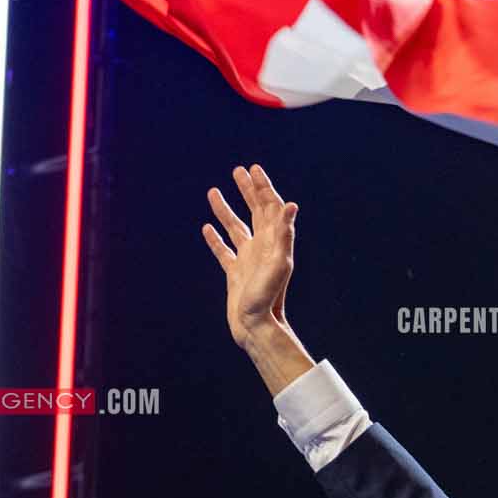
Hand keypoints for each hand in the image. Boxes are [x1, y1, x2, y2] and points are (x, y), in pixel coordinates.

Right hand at [203, 164, 298, 347]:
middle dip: (248, 191)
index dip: (263, 188)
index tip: (253, 169)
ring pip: (235, 227)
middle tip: (238, 171)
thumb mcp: (279, 264)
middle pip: (255, 212)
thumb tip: (291, 205)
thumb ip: (284, 235)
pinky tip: (207, 228)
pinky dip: (215, 238)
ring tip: (213, 191)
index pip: (270, 208)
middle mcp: (262, 248)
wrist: (256, 328)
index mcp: (274, 243)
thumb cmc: (269, 298)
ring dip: (226, 209)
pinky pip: (223, 251)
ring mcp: (247, 260)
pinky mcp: (235, 273)